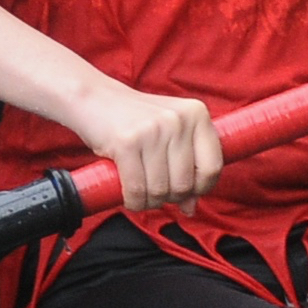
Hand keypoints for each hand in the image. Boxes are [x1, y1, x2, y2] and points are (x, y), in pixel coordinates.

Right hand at [69, 77, 222, 211]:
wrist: (94, 99)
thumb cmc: (135, 121)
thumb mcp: (168, 135)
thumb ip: (186, 166)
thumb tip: (191, 207)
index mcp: (196, 113)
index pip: (212, 167)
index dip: (200, 188)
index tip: (186, 192)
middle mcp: (178, 119)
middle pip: (185, 184)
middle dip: (169, 197)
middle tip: (154, 189)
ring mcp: (153, 130)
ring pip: (160, 190)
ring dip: (148, 201)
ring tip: (140, 190)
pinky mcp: (127, 142)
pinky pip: (136, 190)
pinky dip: (132, 201)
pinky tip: (127, 194)